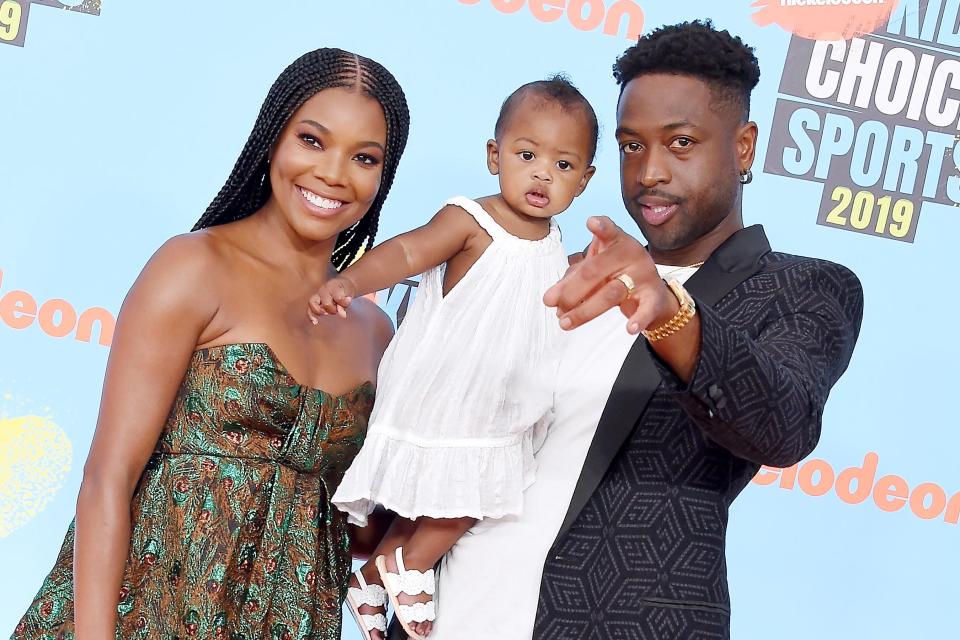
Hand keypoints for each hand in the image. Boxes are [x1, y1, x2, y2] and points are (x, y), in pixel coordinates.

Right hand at [307, 276, 355, 322]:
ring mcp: (318, 295)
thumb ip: (345, 304)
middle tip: (337, 309)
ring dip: (320, 311)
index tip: (348, 302)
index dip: (344, 303)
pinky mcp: (314, 301)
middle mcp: (324, 290)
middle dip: (333, 310)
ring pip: (312, 303)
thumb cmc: (346, 290)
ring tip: (325, 314)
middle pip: (326, 303)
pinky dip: (311, 315)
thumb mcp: (349, 295)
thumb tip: (342, 315)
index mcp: (334, 287)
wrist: (342, 284)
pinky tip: (315, 322)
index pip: (338, 298)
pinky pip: (309, 308)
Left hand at [543, 216, 677, 333]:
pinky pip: (646, 309)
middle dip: (570, 289)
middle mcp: (632, 255)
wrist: (651, 292)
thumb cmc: (615, 275)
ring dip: (585, 311)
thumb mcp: (595, 270)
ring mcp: (644, 276)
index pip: (609, 231)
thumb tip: (552, 300)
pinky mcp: (654, 297)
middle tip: (549, 302)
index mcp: (617, 242)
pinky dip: (638, 319)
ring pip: (611, 293)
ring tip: (564, 322)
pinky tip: (629, 329)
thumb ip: (572, 280)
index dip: (601, 228)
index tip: (591, 223)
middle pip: (596, 271)